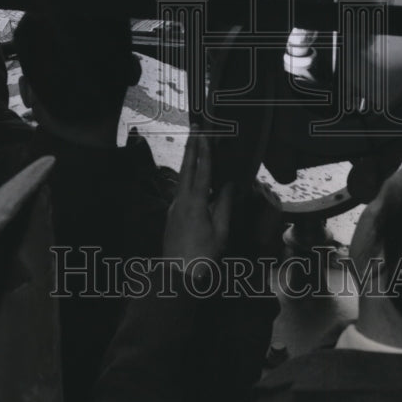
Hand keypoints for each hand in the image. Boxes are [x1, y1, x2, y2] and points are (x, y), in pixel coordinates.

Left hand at [163, 132, 233, 269]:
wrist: (177, 274)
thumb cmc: (202, 255)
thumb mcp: (220, 232)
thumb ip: (224, 205)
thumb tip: (229, 185)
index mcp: (195, 202)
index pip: (201, 171)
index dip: (205, 151)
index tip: (205, 134)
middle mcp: (181, 199)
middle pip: (187, 167)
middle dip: (191, 146)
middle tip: (195, 127)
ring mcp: (174, 206)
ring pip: (182, 177)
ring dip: (189, 159)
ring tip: (195, 144)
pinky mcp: (172, 213)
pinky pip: (181, 188)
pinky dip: (188, 175)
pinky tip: (194, 175)